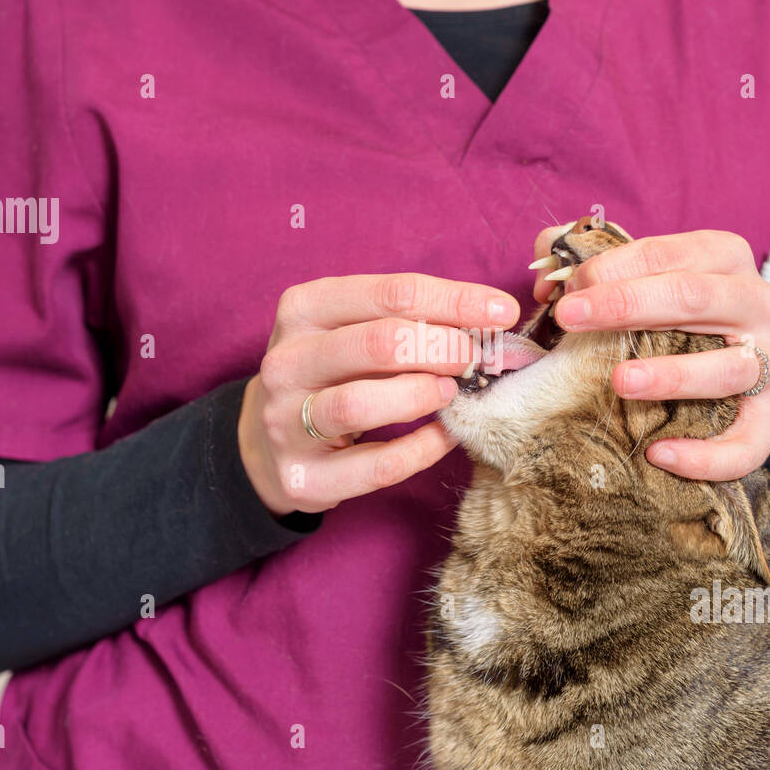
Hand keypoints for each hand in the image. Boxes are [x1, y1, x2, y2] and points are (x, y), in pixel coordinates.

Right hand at [239, 273, 519, 515]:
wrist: (268, 441)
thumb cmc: (332, 374)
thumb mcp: (353, 332)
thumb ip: (410, 322)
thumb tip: (492, 321)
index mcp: (304, 310)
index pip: (390, 294)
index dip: (455, 301)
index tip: (501, 312)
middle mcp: (287, 361)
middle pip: (378, 343)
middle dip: (442, 349)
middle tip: (475, 359)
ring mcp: (286, 421)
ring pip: (360, 403)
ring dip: (421, 395)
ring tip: (451, 393)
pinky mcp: (302, 476)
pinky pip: (374, 465)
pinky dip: (420, 450)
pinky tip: (444, 437)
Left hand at [533, 229, 769, 481]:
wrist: (724, 363)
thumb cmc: (662, 315)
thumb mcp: (629, 278)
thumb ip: (582, 265)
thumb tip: (545, 279)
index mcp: (724, 258)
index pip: (669, 253)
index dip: (614, 268)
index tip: (568, 291)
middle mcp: (757, 303)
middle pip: (697, 297)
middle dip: (628, 305)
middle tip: (570, 318)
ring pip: (730, 368)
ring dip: (673, 375)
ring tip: (620, 383)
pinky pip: (750, 442)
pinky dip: (707, 454)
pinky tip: (660, 454)